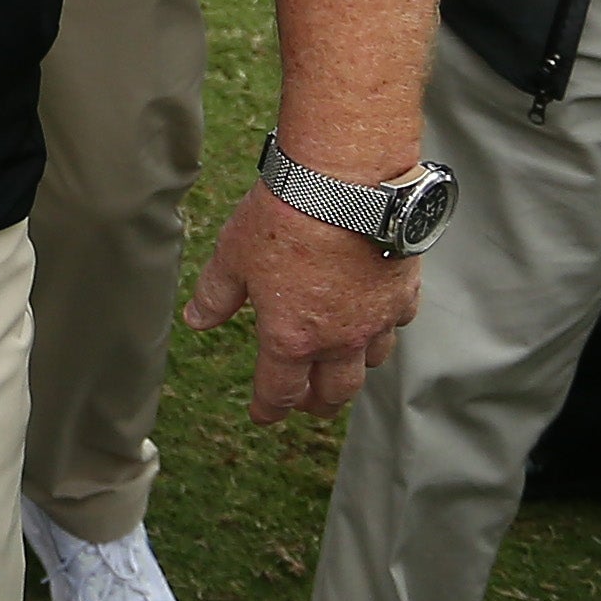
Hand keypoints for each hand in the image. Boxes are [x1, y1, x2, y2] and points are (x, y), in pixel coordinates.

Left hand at [181, 182, 419, 423]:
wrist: (346, 184)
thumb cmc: (285, 217)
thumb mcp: (232, 256)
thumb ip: (215, 295)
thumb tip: (196, 320)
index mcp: (290, 338)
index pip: (279, 392)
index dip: (268, 409)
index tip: (263, 416)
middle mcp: (338, 340)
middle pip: (333, 393)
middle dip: (317, 404)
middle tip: (307, 403)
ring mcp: (376, 320)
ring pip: (369, 364)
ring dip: (352, 371)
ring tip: (340, 366)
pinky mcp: (403, 294)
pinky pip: (396, 325)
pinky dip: (383, 329)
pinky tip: (374, 319)